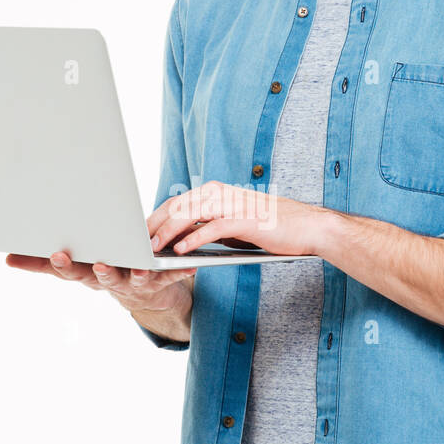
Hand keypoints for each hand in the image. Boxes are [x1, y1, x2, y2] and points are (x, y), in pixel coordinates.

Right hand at [5, 250, 196, 314]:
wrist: (146, 296)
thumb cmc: (104, 270)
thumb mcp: (73, 267)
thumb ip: (40, 263)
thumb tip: (6, 258)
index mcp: (87, 273)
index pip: (70, 271)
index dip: (63, 265)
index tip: (57, 255)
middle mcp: (110, 281)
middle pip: (104, 277)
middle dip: (101, 271)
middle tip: (100, 264)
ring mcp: (135, 283)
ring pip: (137, 278)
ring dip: (139, 273)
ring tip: (142, 267)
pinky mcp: (160, 281)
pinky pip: (171, 275)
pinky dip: (179, 270)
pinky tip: (190, 264)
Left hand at [147, 181, 327, 257]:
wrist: (308, 228)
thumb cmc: (271, 228)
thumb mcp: (233, 226)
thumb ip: (209, 227)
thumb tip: (181, 240)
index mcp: (216, 193)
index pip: (177, 202)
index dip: (155, 217)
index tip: (137, 233)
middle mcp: (221, 193)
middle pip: (178, 205)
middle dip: (154, 224)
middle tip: (136, 242)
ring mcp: (233, 204)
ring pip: (190, 214)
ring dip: (168, 231)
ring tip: (152, 247)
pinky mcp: (245, 219)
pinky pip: (211, 228)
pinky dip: (193, 239)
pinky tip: (179, 251)